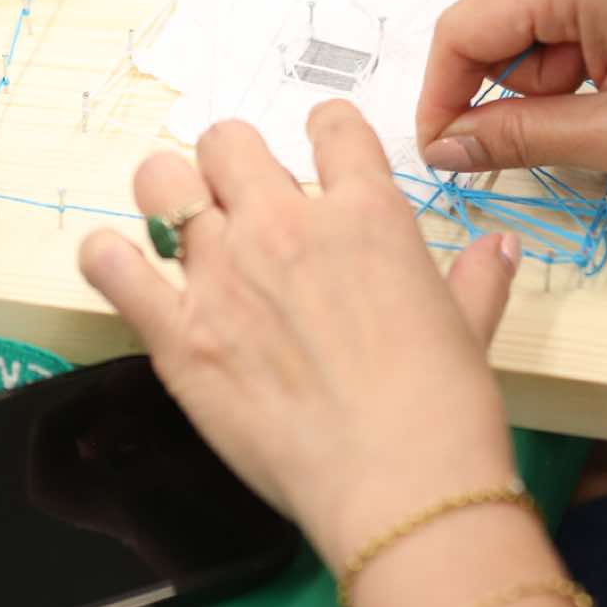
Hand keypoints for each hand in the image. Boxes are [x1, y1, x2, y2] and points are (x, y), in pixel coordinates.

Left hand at [78, 104, 522, 569]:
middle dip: (230, 162)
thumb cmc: (444, 407)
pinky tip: (122, 265)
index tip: (319, 158)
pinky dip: (108, 258)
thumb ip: (476, 279)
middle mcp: (286, 226)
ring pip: (162, 181)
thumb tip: (497, 250)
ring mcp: (225, 276)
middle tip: (240, 199)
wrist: (401, 482)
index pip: (331, 125)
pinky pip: (113, 267)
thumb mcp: (471, 328)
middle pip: (227, 141)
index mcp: (365, 213)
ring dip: (166, 194)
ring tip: (177, 223)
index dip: (324, 135)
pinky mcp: (180, 335)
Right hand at [415, 0, 606, 180]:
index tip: (444, 155)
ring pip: (532, 12)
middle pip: (497, 18)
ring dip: (551, 70)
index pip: (463, 31)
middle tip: (568, 136)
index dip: (442, 99)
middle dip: (512, 86)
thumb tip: (444, 150)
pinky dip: (579, 45)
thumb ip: (520, 139)